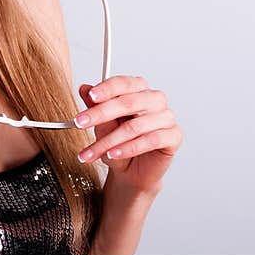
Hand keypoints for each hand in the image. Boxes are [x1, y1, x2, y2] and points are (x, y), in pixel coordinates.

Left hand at [73, 75, 181, 196]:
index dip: (106, 89)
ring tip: (93, 150)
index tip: (90, 96)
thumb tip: (84, 88)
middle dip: (100, 114)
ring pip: (136, 126)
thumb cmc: (118, 143)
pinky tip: (114, 154)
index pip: (123, 83)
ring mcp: (166, 117)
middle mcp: (154, 99)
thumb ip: (95, 106)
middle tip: (80, 123)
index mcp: (138, 89)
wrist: (131, 171)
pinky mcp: (174, 136)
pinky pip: (151, 140)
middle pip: (128, 102)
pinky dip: (129, 148)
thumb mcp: (102, 125)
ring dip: (110, 140)